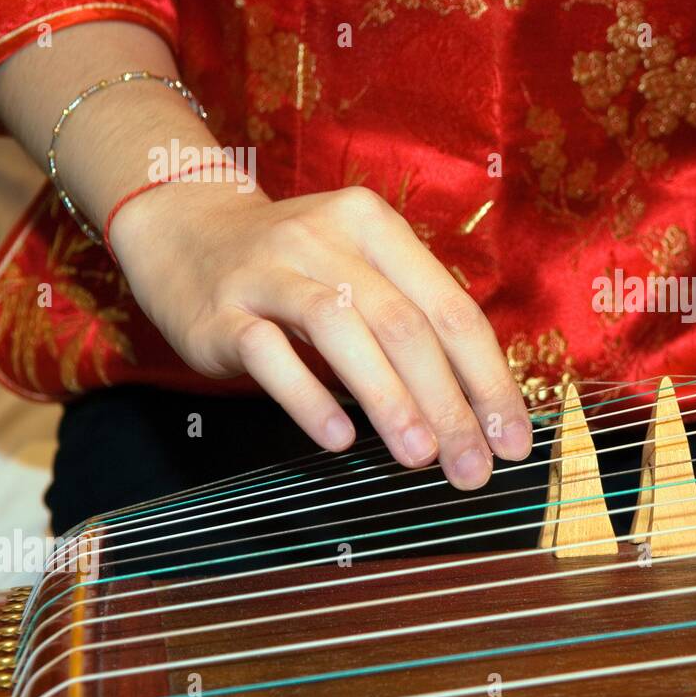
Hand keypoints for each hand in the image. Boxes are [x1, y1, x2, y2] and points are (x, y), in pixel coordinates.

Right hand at [109, 182, 531, 486]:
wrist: (183, 230)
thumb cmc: (296, 269)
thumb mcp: (360, 272)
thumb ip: (413, 325)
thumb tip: (479, 413)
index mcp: (377, 228)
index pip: (451, 308)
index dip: (488, 378)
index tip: (512, 439)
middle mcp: (327, 238)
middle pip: (404, 324)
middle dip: (449, 404)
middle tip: (473, 468)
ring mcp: (270, 271)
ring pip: (341, 331)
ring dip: (389, 400)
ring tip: (420, 458)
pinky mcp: (221, 310)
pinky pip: (269, 354)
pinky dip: (308, 397)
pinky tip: (339, 440)